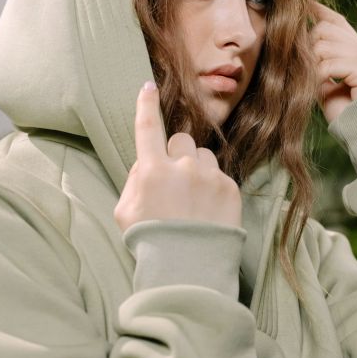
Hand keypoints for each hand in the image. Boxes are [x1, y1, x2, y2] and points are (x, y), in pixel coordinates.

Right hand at [114, 83, 241, 231]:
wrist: (189, 270)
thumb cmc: (151, 243)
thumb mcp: (125, 213)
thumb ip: (134, 181)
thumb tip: (146, 164)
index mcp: (151, 170)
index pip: (147, 127)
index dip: (146, 105)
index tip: (148, 87)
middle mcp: (182, 166)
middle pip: (181, 140)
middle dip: (177, 155)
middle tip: (175, 182)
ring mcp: (209, 176)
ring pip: (203, 156)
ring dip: (198, 169)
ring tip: (194, 201)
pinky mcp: (230, 188)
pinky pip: (220, 175)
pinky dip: (213, 188)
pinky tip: (208, 211)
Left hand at [311, 2, 356, 123]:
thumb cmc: (348, 114)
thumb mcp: (328, 85)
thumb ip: (320, 66)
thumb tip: (301, 51)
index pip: (337, 21)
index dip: (319, 12)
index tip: (303, 6)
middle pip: (325, 30)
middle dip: (308, 46)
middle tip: (303, 68)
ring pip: (324, 46)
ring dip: (311, 66)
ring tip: (310, 82)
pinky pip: (329, 64)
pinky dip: (318, 77)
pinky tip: (317, 89)